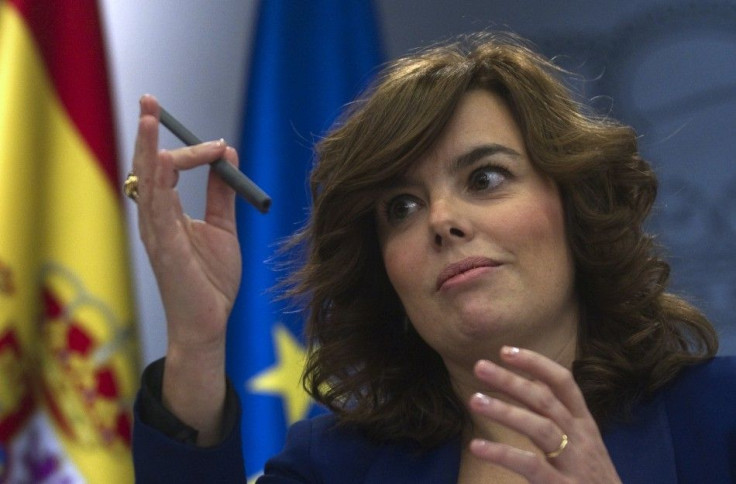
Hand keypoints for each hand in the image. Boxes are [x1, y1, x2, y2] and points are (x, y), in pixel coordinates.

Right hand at [132, 95, 240, 443]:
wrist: (210, 322)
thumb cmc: (211, 279)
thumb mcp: (222, 227)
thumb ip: (222, 193)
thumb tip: (228, 152)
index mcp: (168, 214)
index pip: (168, 170)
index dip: (191, 152)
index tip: (219, 145)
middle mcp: (156, 221)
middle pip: (147, 169)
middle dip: (148, 135)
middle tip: (149, 100)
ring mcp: (158, 236)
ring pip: (148, 185)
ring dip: (149, 151)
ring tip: (150, 119)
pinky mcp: (167, 252)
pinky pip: (160, 214)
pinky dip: (158, 188)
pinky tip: (159, 165)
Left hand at [467, 347, 621, 482]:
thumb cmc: (592, 480)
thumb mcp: (582, 444)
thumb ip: (559, 417)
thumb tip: (531, 382)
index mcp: (584, 425)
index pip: (563, 383)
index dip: (536, 363)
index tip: (505, 350)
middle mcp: (582, 439)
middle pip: (546, 400)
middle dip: (512, 380)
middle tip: (479, 366)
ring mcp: (575, 463)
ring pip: (540, 427)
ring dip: (505, 411)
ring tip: (474, 400)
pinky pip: (531, 466)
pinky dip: (503, 453)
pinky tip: (477, 446)